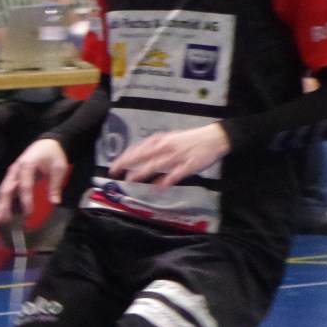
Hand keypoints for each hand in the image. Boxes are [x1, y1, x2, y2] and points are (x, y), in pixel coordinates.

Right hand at [0, 138, 69, 228]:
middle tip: (2, 220)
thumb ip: (55, 185)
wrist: (48, 143)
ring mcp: (12, 174)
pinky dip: (0, 202)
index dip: (25, 199)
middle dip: (3, 205)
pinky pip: (5, 191)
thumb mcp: (59, 168)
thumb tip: (55, 202)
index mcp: (26, 165)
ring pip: (3, 191)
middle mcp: (15, 170)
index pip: (24, 185)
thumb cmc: (53, 155)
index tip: (28, 213)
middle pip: (7, 189)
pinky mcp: (12, 178)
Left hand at [108, 124, 229, 190]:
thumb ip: (153, 147)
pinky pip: (175, 174)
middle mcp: (166, 147)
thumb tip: (138, 156)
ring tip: (130, 179)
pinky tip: (157, 188)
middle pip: (143, 156)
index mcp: (160, 140)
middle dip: (127, 164)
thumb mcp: (168, 139)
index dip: (124, 158)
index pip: (138, 149)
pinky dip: (166, 181)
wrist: (213, 138)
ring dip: (142, 172)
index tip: (114, 167)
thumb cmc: (188, 139)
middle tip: (115, 172)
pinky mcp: (188, 165)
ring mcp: (177, 156)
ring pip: (156, 164)